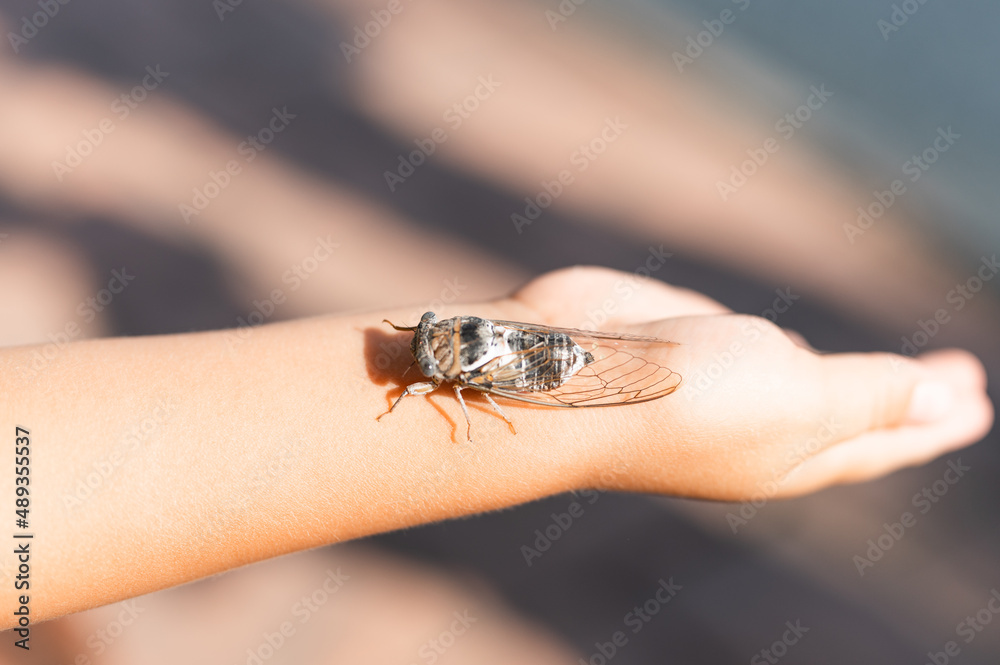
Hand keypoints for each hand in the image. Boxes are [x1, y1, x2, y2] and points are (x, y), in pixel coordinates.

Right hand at [489, 266, 991, 499]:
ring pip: (801, 376)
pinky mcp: (684, 337)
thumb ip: (874, 396)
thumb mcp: (801, 397)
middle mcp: (760, 422)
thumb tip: (946, 405)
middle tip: (962, 380)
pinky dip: (784, 341)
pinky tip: (791, 341)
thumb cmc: (687, 395)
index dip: (937, 423)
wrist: (568, 372)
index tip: (983, 404)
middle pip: (853, 411)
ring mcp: (718, 380)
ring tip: (887, 371)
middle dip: (909, 398)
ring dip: (849, 374)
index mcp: (796, 452)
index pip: (886, 439)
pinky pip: (750, 337)